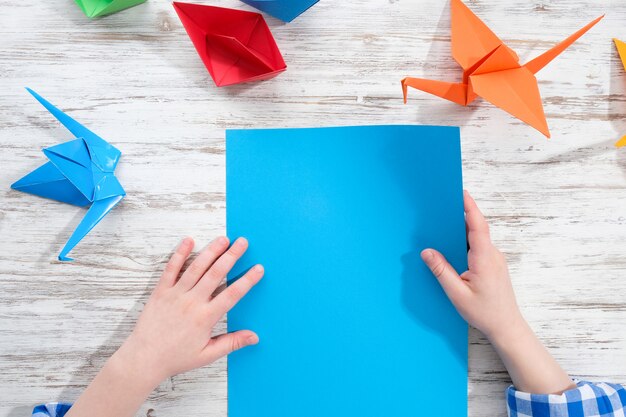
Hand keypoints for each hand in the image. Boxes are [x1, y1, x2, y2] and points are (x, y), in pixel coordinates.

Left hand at [117, 236, 263, 385]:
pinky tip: (188, 240)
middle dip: (232, 256)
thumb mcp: (207, 355)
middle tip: (243, 242)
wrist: (144, 358)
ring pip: (196, 267)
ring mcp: (175, 294)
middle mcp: (192, 302)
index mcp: (205, 318)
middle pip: (216, 274)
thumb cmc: (176, 358)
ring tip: (223, 239)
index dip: (247, 280)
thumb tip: (254, 337)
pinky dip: (179, 253)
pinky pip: (171, 268)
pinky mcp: (161, 291)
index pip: (232, 294)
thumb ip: (232, 343)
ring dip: (211, 251)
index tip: (258, 268)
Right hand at [421, 191, 573, 393]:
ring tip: (442, 225)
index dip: (469, 207)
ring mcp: (494, 260)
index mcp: (485, 258)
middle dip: (460, 215)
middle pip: (475, 228)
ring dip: (461, 230)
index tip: (461, 192)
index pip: (477, 225)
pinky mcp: (493, 266)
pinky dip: (465, 242)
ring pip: (476, 239)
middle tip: (442, 206)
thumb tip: (426, 251)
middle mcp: (492, 255)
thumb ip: (441, 271)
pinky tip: (451, 247)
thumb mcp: (457, 293)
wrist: (507, 327)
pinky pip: (478, 248)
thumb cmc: (484, 313)